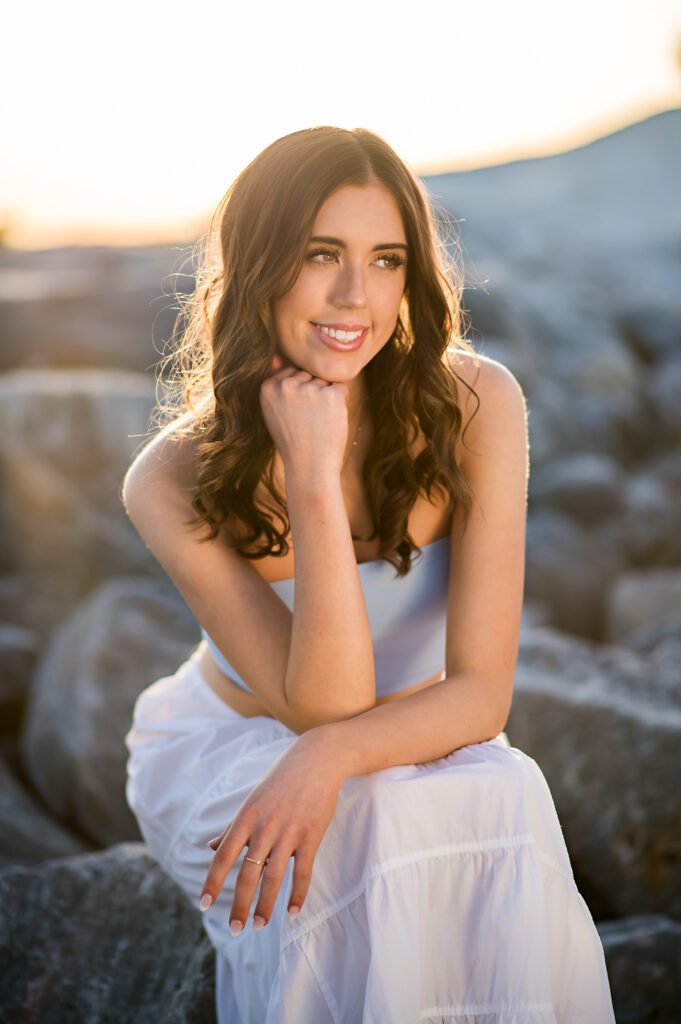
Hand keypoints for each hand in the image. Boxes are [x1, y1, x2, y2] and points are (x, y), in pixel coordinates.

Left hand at [199, 728, 347, 932]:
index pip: (224, 856)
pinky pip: (303, 872)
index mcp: (246, 817)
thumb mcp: (253, 800)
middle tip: (234, 930)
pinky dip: (298, 894)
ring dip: (265, 906)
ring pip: (274, 877)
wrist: (317, 760)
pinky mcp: (311, 836)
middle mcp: (264, 827)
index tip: (203, 905)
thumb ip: (233, 827)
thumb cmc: (281, 780)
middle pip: (247, 874)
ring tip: (259, 926)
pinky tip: (292, 912)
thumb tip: (211, 847)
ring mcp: (289, 832)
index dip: (213, 881)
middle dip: (239, 905)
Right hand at [259, 353, 349, 481]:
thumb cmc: (293, 440)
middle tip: (307, 422)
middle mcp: (286, 385)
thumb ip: (276, 383)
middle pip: (309, 374)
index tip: (294, 416)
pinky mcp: (331, 395)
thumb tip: (276, 356)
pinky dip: (340, 403)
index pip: (292, 373)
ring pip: (325, 381)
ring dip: (326, 399)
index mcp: (268, 387)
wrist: (309, 467)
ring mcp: (309, 389)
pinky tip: (329, 421)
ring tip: (317, 423)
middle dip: (312, 394)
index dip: (298, 395)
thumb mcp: (275, 411)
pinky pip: (341, 388)